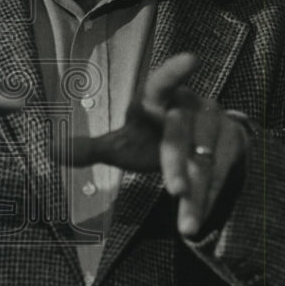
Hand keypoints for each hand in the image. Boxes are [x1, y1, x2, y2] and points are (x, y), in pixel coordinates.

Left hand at [67, 52, 247, 235]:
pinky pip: (222, 173)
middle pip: (181, 134)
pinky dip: (211, 198)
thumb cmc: (152, 137)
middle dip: (177, 164)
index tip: (191, 59)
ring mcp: (214, 124)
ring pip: (205, 161)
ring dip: (197, 195)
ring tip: (187, 227)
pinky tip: (199, 220)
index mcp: (157, 99)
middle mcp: (190, 106)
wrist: (200, 144)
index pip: (162, 82)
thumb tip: (51, 149)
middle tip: (175, 191)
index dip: (175, 72)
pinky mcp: (233, 143)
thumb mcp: (123, 143)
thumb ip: (92, 147)